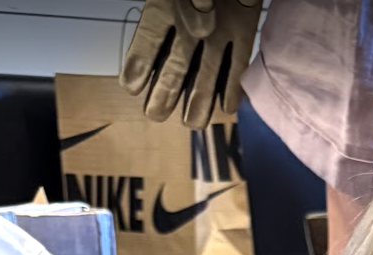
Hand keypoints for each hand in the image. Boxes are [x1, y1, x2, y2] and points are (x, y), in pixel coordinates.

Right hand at [121, 0, 259, 123]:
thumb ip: (192, 0)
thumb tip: (203, 23)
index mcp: (166, 7)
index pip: (149, 38)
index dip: (139, 61)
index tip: (130, 85)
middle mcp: (190, 25)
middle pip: (176, 64)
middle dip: (165, 91)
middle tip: (155, 115)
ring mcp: (217, 31)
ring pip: (206, 70)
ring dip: (200, 98)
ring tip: (193, 123)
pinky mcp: (243, 34)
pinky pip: (238, 62)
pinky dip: (233, 84)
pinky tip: (229, 107)